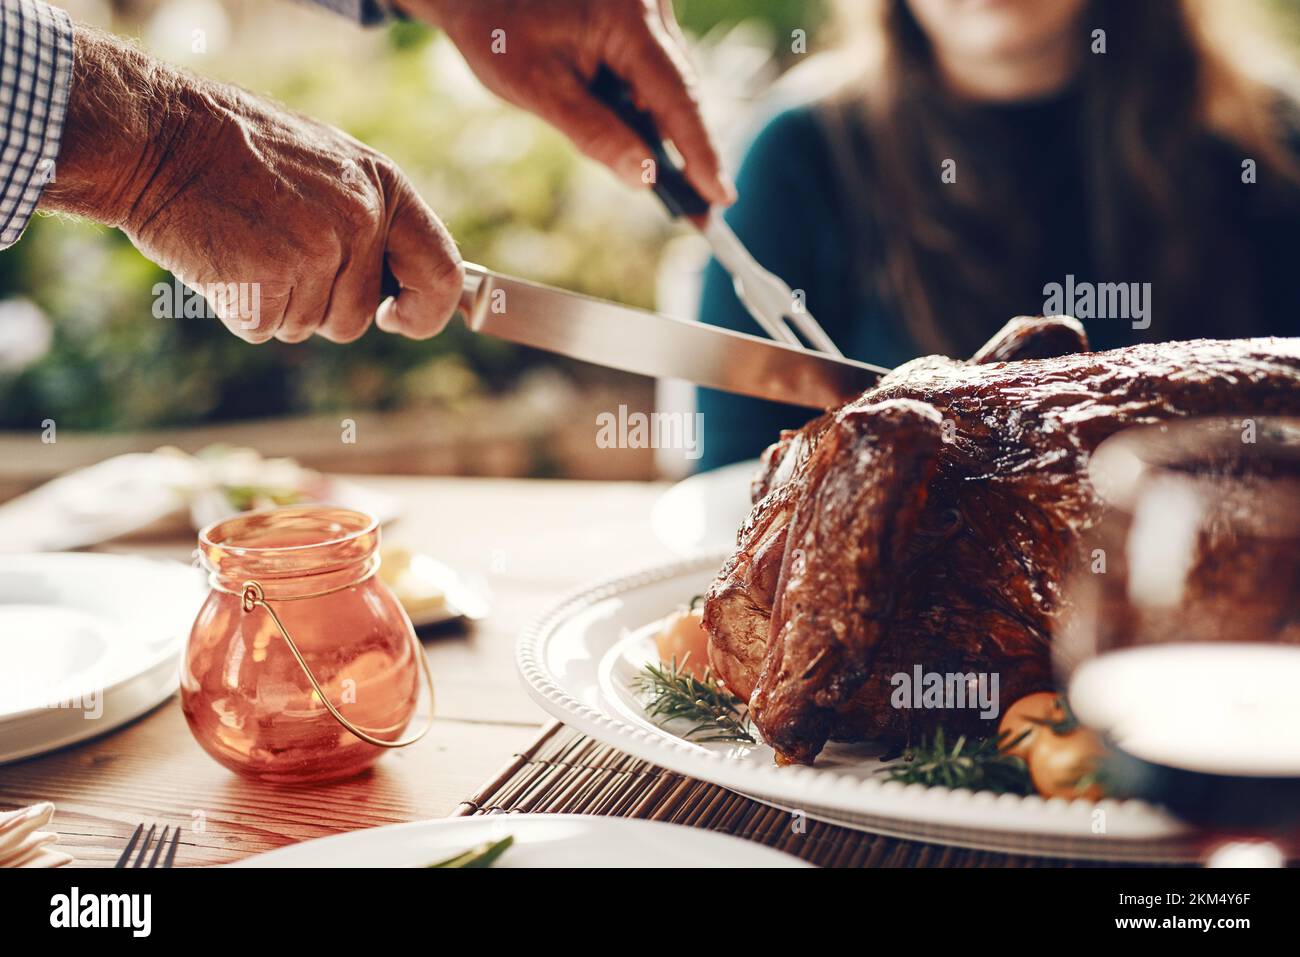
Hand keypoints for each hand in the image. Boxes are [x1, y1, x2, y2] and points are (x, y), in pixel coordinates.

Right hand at [40, 26, 461, 342]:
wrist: (157, 134)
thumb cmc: (238, 152)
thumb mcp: (327, 166)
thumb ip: (370, 219)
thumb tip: (404, 286)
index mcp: (385, 188)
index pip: (444, 275)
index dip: (426, 312)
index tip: (398, 319)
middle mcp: (362, 221)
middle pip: (359, 317)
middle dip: (321, 306)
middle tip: (276, 254)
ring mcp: (317, 252)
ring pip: (309, 325)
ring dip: (277, 304)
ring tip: (247, 245)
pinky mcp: (270, 281)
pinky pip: (264, 328)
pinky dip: (239, 309)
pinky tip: (222, 259)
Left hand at [406, 0, 733, 204]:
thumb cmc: (496, 30)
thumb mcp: (538, 88)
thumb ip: (595, 134)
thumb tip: (645, 179)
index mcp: (628, 19)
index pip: (677, 96)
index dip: (701, 152)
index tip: (721, 197)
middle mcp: (650, 7)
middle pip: (679, 91)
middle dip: (684, 151)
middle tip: (700, 212)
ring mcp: (648, 10)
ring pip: (668, 84)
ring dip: (658, 129)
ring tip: (653, 170)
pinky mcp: (640, 17)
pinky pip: (652, 71)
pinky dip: (644, 107)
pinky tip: (626, 130)